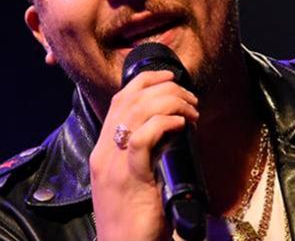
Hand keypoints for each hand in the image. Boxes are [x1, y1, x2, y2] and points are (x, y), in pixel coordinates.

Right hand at [89, 70, 199, 240]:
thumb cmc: (135, 217)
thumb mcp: (134, 178)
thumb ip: (143, 154)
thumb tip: (172, 128)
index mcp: (103, 150)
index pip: (119, 99)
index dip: (145, 80)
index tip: (169, 76)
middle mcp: (104, 152)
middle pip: (130, 99)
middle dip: (165, 89)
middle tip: (190, 98)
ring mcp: (114, 165)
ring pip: (138, 111)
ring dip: (171, 102)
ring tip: (191, 110)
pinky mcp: (130, 178)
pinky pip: (144, 138)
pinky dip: (164, 123)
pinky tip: (181, 124)